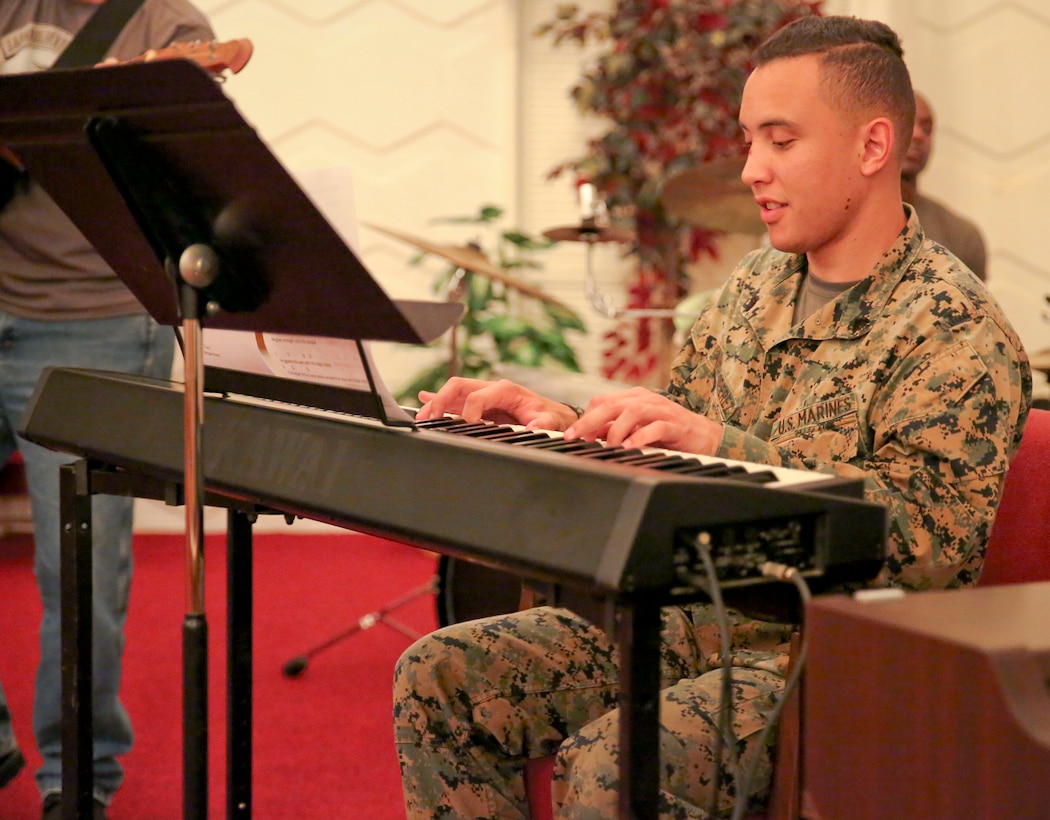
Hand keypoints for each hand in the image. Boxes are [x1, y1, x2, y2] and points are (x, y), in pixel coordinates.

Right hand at [416, 377, 578, 430]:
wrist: (555, 415)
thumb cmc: (551, 417)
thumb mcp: (550, 421)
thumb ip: (542, 424)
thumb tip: (533, 428)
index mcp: (506, 390)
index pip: (477, 395)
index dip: (469, 410)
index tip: (467, 426)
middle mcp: (492, 389)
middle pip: (458, 387)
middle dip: (440, 400)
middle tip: (428, 417)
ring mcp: (484, 395)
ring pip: (454, 393)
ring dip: (436, 403)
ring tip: (421, 416)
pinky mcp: (481, 404)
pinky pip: (456, 399)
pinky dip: (440, 400)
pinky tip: (424, 402)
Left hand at [565, 387, 722, 454]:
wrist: (706, 436)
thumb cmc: (670, 433)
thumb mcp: (638, 429)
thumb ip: (617, 429)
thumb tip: (592, 435)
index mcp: (635, 398)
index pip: (602, 400)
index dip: (586, 417)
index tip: (572, 435)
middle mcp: (647, 399)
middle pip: (612, 404)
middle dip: (589, 421)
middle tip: (575, 437)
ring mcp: (662, 410)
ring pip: (633, 411)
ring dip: (616, 430)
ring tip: (607, 446)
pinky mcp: (676, 424)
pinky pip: (656, 427)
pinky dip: (641, 436)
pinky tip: (630, 447)